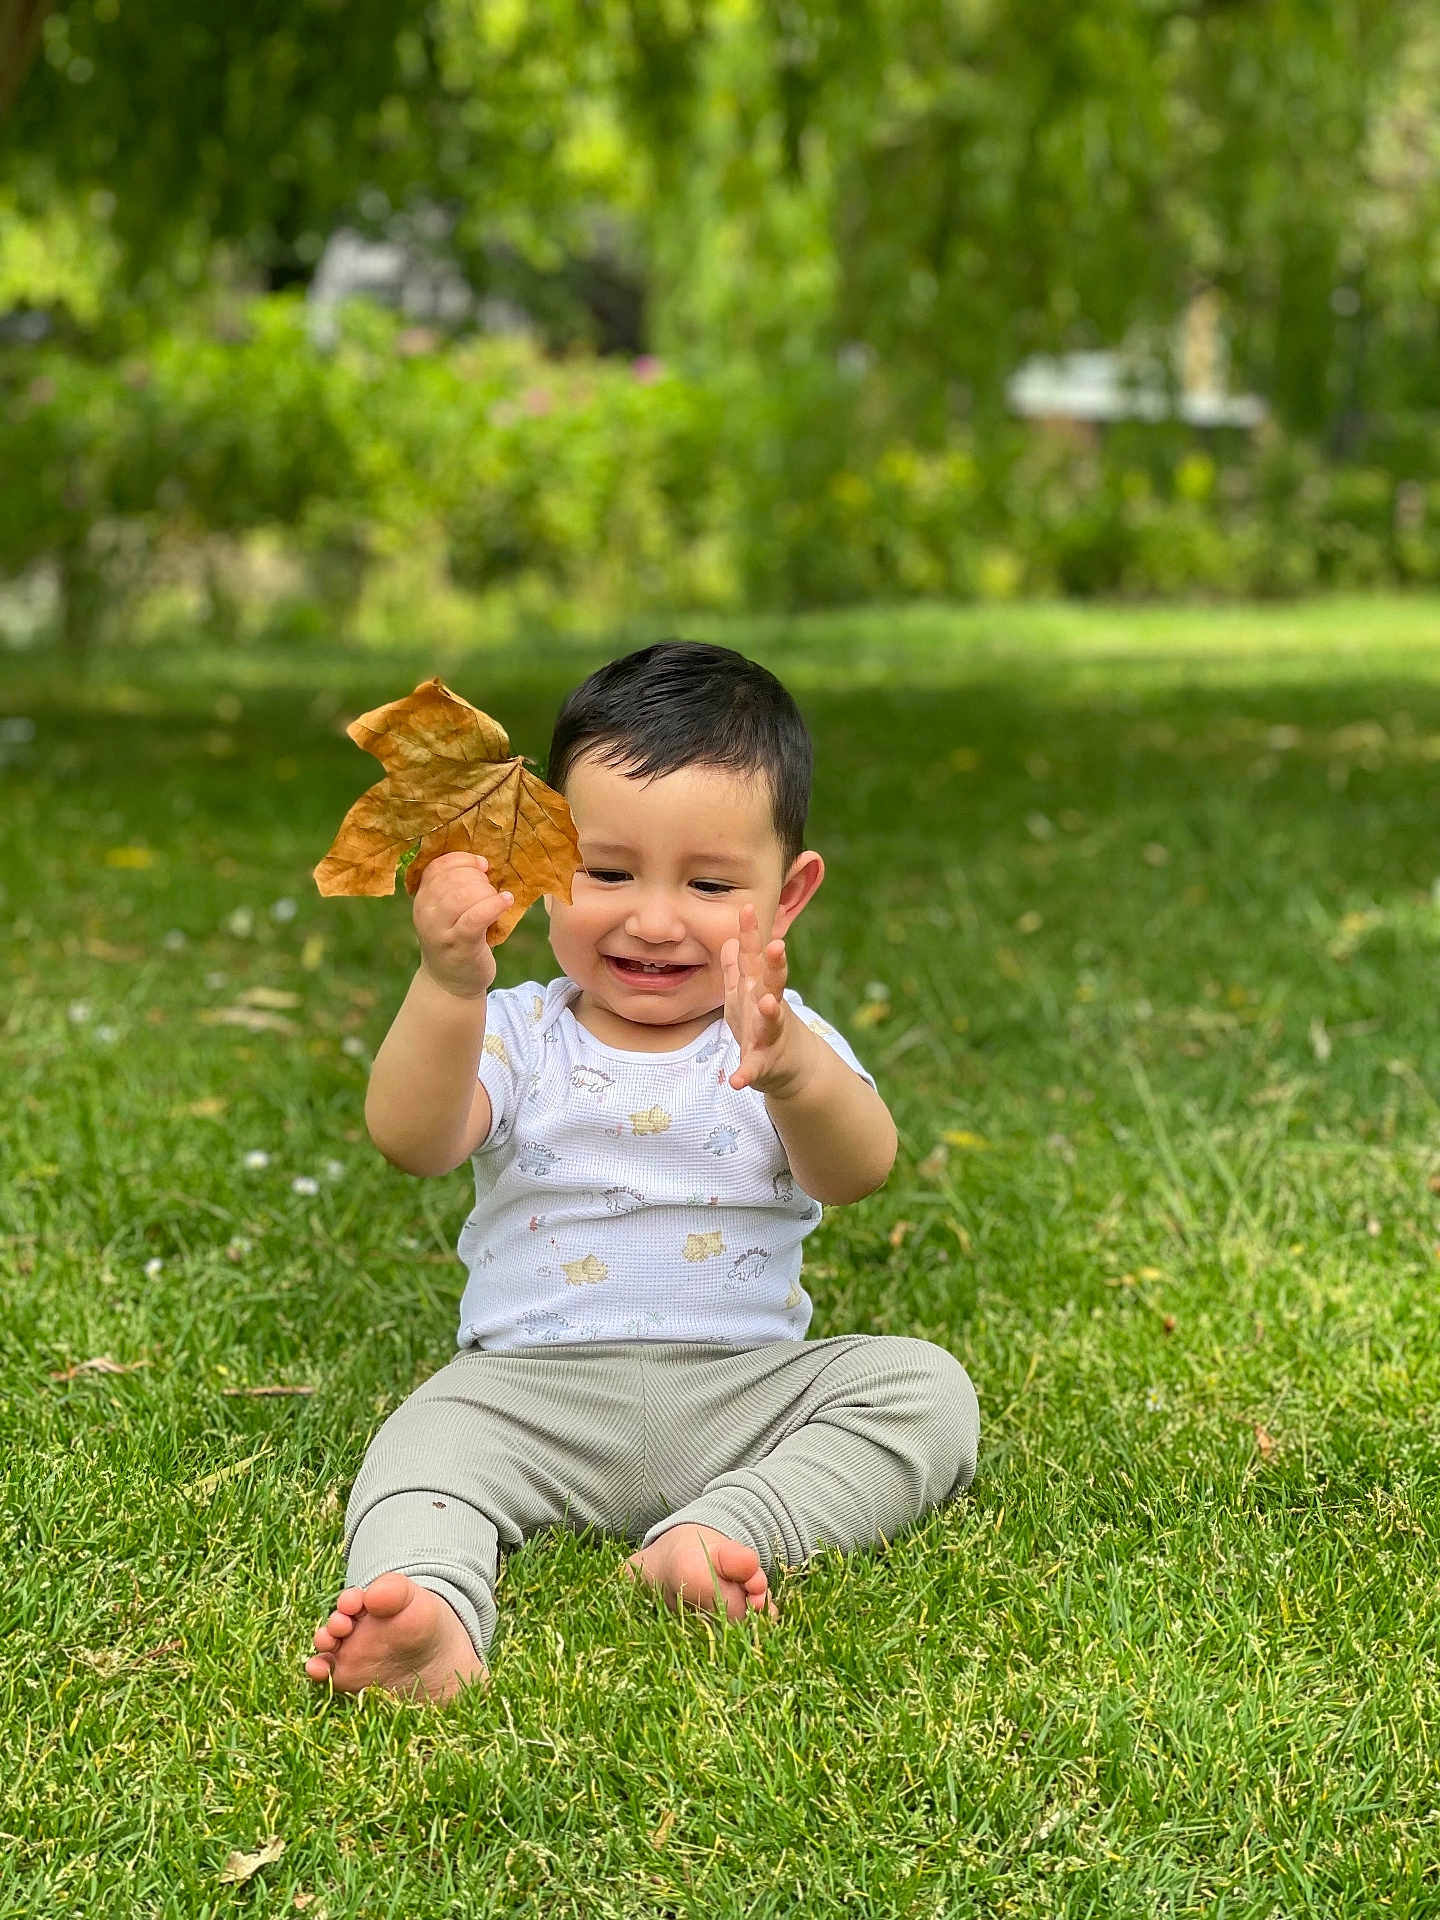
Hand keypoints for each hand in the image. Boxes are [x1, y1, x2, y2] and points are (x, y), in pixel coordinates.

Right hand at [411, 852, 513, 999]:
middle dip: (478, 878)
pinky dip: (494, 905)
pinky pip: (476, 917)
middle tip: (491, 890)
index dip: (462, 860)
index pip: (437, 867)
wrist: (450, 983)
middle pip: (453, 879)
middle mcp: (425, 913)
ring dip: (487, 892)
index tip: (482, 865)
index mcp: (422, 899)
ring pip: (463, 895)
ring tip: (498, 899)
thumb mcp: (447, 913)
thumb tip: (484, 863)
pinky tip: (507, 901)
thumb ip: (455, 888)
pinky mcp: (460, 944)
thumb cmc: (456, 941)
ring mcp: (440, 930)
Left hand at [722, 903, 811, 1096]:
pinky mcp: (765, 1064)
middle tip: (776, 945)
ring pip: (771, 1021)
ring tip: (767, 1003)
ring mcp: (770, 1036)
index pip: (755, 957)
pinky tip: (737, 1082)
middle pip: (773, 982)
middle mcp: (769, 1007)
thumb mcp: (746, 995)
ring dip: (769, 1012)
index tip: (746, 908)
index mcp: (759, 989)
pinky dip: (746, 1074)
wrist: (792, 1067)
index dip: (751, 934)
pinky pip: (754, 1069)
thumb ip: (739, 968)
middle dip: (775, 965)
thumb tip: (731, 940)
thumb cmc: (762, 1024)